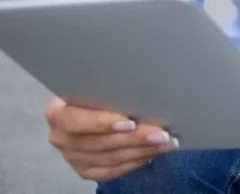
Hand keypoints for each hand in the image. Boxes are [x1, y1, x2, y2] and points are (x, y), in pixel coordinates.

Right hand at [45, 97, 177, 181]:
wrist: (93, 108)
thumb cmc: (101, 90)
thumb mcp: (100, 84)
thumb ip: (110, 89)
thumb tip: (142, 85)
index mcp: (57, 112)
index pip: (75, 121)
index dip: (102, 123)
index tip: (130, 122)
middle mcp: (61, 137)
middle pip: (98, 143)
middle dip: (134, 138)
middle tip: (162, 133)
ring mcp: (72, 157)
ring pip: (109, 159)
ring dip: (142, 150)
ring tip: (166, 142)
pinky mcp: (85, 170)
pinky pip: (112, 171)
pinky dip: (136, 161)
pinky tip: (154, 152)